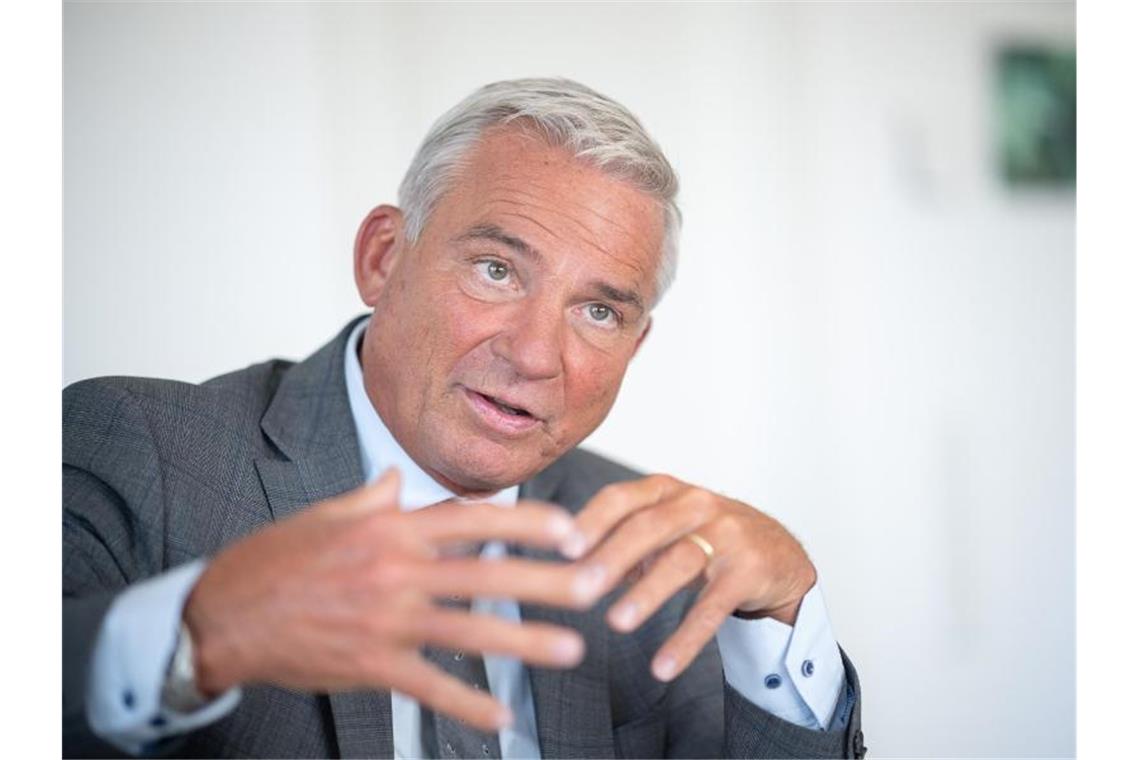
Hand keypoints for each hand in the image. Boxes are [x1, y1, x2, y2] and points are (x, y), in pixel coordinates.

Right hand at [183, 468, 591, 731]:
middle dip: (547, 581)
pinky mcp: (372, 665)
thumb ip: (374, 498)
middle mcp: (397, 570)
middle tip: (596, 586)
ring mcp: (387, 620)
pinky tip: (501, 717)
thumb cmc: (276, 559)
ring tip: (573, 649)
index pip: (475, 519)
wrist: (223, 614)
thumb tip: (401, 477)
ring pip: (470, 630)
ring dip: (525, 642)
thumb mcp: (327, 515)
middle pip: (487, 573)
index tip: (573, 530)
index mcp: (391, 529)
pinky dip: (468, 703)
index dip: (529, 523)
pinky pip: (430, 686)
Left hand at [559, 474, 816, 682]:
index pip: (621, 498)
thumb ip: (621, 545)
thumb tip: (568, 569)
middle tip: (579, 587)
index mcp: (667, 490)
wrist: (779, 555)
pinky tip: (663, 666)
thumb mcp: (664, 532)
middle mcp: (697, 504)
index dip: (591, 521)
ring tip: (616, 622)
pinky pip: (713, 608)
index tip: (562, 550)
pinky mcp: (749, 570)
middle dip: (611, 558)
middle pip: (647, 526)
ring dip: (646, 594)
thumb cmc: (707, 541)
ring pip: (680, 561)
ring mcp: (727, 535)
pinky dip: (686, 639)